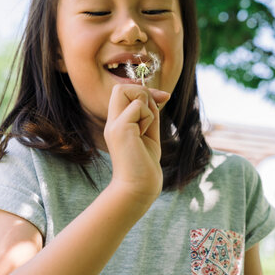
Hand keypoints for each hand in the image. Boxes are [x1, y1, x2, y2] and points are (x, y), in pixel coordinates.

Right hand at [104, 84, 169, 203]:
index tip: (162, 99)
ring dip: (149, 109)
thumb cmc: (145, 164)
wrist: (139, 187)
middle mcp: (112, 122)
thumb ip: (150, 113)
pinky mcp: (121, 129)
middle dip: (143, 93)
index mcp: (117, 122)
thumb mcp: (149, 132)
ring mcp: (114, 125)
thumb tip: (160, 94)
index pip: (122, 91)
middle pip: (121, 87)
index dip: (142, 90)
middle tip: (152, 113)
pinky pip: (139, 107)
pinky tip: (144, 135)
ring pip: (133, 93)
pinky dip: (148, 117)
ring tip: (146, 130)